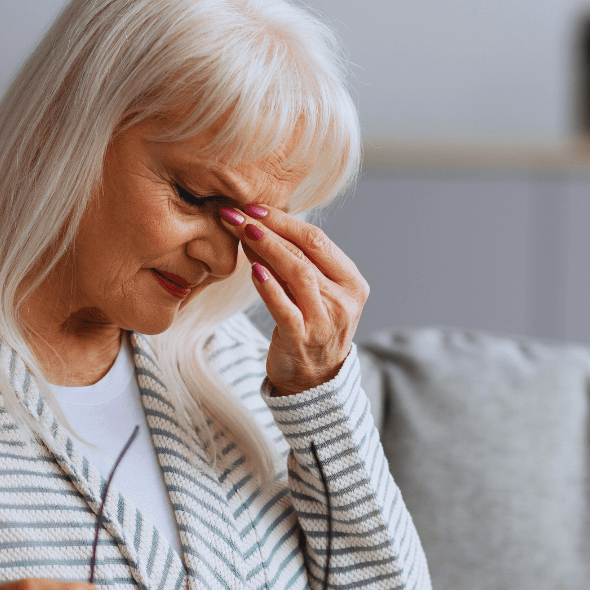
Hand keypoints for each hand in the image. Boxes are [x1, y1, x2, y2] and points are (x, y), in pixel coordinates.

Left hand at [219, 205, 368, 394]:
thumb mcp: (315, 294)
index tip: (253, 207)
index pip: (318, 240)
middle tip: (237, 213)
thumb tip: (258, 225)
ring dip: (266, 248)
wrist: (314, 382)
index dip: (284, 220)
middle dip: (269, 228)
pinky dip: (267, 286)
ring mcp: (324, 320)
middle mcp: (343, 300)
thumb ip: (297, 264)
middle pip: (306, 252)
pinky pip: (283, 307)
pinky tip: (251, 268)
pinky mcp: (301, 339)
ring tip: (241, 231)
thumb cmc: (310, 329)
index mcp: (352, 282)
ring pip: (297, 273)